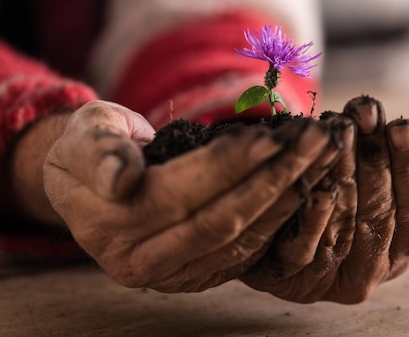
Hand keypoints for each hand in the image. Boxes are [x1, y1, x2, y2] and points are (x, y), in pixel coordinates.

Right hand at [43, 100, 338, 292]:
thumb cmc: (90, 145)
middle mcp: (138, 260)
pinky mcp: (195, 274)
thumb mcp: (85, 135)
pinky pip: (246, 252)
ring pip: (240, 240)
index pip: (179, 194)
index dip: (227, 166)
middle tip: (317, 142)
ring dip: (288, 198)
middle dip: (274, 179)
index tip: (272, 136)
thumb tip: (122, 180)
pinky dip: (280, 220)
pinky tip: (308, 189)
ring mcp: (169, 273)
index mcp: (105, 225)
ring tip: (323, 158)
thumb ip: (101, 155)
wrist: (87, 179)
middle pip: (219, 220)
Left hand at [240, 96, 408, 303]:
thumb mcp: (377, 186)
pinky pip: (304, 250)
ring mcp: (330, 280)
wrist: (273, 227)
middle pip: (381, 212)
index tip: (402, 124)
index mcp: (400, 250)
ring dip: (346, 173)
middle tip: (365, 113)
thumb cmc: (336, 196)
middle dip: (375, 156)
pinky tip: (319, 185)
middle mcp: (371, 272)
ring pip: (346, 225)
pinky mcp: (290, 280)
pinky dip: (315, 216)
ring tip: (341, 130)